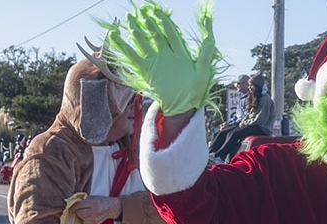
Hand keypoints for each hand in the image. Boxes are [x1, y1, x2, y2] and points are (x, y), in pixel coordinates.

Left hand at [70, 196, 119, 223]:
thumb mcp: (92, 197)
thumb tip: (71, 203)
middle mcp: (95, 211)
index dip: (73, 207)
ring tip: (84, 213)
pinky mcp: (96, 223)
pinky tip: (88, 217)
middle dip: (77, 212)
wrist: (112, 208)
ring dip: (81, 216)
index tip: (71, 209)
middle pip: (80, 214)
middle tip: (78, 210)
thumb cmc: (101, 201)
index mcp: (93, 203)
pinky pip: (86, 223)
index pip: (79, 206)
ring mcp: (96, 218)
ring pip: (82, 219)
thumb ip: (83, 200)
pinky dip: (85, 220)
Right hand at [102, 0, 221, 115]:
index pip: (171, 33)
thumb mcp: (203, 70)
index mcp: (180, 53)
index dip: (165, 22)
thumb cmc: (195, 92)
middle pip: (156, 35)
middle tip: (141, 12)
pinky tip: (115, 36)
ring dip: (137, 31)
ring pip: (144, 43)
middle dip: (149, 23)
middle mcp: (166, 55)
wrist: (182, 108)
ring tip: (130, 20)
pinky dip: (124, 46)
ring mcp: (155, 62)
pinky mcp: (147, 70)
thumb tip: (210, 34)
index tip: (157, 11)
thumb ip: (206, 51)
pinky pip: (133, 56)